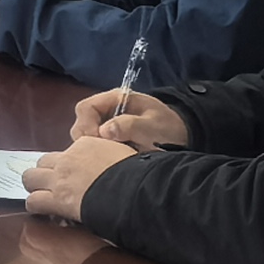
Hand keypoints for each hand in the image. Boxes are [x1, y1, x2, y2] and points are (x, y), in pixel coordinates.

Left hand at [22, 135, 134, 217]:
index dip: (69, 165)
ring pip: (30, 178)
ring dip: (35, 186)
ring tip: (41, 197)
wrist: (131, 189)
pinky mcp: (56, 199)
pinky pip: (33, 201)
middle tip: (52, 185)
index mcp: (86, 144)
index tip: (75, 175)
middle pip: (43, 162)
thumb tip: (117, 164)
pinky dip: (35, 206)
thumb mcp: (124, 155)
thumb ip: (113, 156)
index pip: (68, 152)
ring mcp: (59, 179)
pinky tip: (41, 212)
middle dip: (45, 172)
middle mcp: (68, 159)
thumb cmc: (136, 174)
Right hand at [67, 89, 184, 149]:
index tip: (96, 142)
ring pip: (85, 139)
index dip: (86, 125)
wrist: (182, 138)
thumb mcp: (153, 126)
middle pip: (81, 124)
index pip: (86, 108)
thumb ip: (131, 125)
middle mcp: (106, 111)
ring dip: (92, 150)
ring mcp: (106, 127)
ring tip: (107, 160)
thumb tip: (104, 131)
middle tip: (100, 155)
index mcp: (115, 100)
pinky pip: (94, 149)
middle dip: (86, 141)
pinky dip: (97, 157)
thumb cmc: (168, 128)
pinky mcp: (108, 142)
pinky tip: (109, 163)